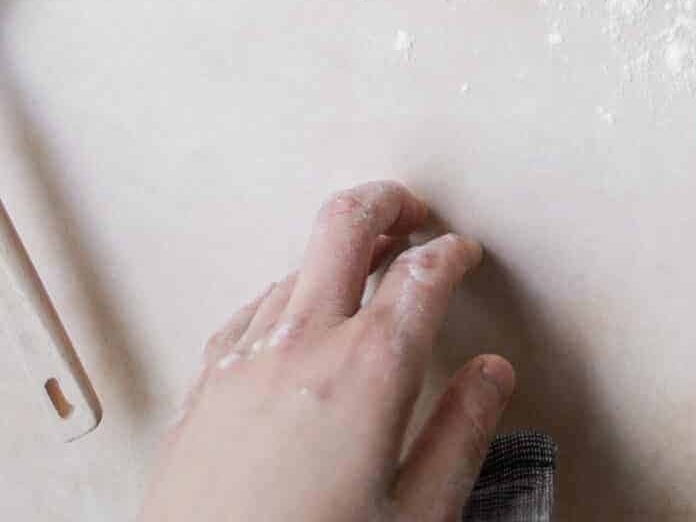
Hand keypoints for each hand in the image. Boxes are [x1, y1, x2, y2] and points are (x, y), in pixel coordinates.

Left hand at [140, 181, 513, 521]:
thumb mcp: (416, 521)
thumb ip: (460, 437)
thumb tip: (491, 377)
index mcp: (367, 370)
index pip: (422, 273)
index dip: (451, 254)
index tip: (463, 256)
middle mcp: (302, 344)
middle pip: (345, 223)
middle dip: (388, 204)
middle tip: (413, 215)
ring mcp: (244, 360)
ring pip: (296, 262)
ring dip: (336, 251)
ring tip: (362, 266)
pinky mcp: (204, 386)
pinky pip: (251, 309)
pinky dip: (286, 295)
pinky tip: (292, 318)